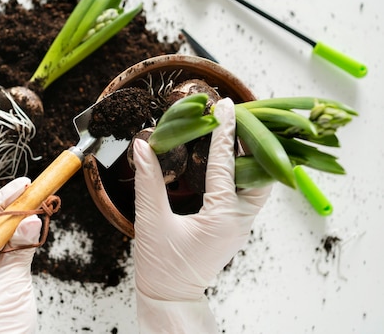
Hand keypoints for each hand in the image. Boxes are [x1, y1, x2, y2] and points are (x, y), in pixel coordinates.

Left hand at [0, 177, 41, 333]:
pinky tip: (37, 225)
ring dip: (24, 220)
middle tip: (36, 191)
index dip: (5, 201)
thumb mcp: (9, 279)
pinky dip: (28, 237)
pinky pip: (17, 248)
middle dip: (17, 208)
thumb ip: (20, 247)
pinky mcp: (6, 273)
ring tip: (41, 204)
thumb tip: (31, 219)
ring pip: (8, 234)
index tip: (22, 185)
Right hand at [132, 98, 271, 332]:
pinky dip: (243, 171)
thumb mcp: (151, 220)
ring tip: (237, 133)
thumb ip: (147, 180)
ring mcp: (240, 226)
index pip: (226, 165)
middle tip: (238, 117)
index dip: (224, 132)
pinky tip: (229, 159)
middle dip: (251, 143)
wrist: (170, 297)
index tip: (224, 106)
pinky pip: (248, 193)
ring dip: (250, 157)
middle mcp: (240, 221)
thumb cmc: (161, 266)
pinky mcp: (233, 227)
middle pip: (260, 173)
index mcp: (223, 218)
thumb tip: (143, 145)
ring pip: (258, 184)